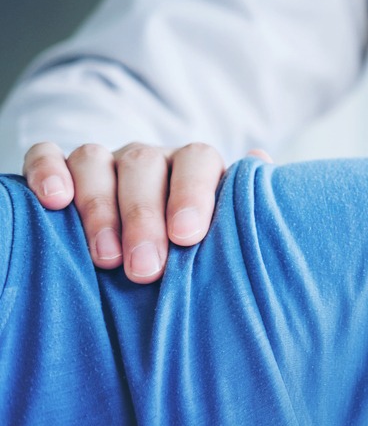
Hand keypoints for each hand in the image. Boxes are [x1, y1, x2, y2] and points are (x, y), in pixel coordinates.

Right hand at [22, 141, 259, 282]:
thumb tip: (262, 160)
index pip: (198, 161)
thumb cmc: (196, 250)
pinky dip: (48, 171)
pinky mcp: (63, 170)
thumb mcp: (226, 235)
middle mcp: (151, 160)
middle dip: (143, 218)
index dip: (192, 194)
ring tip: (105, 259)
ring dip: (99, 208)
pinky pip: (48, 155)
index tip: (187, 237)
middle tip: (145, 269)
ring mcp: (105, 162)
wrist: (155, 249)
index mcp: (195, 168)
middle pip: (144, 166)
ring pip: (95, 160)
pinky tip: (53, 201)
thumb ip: (243, 209)